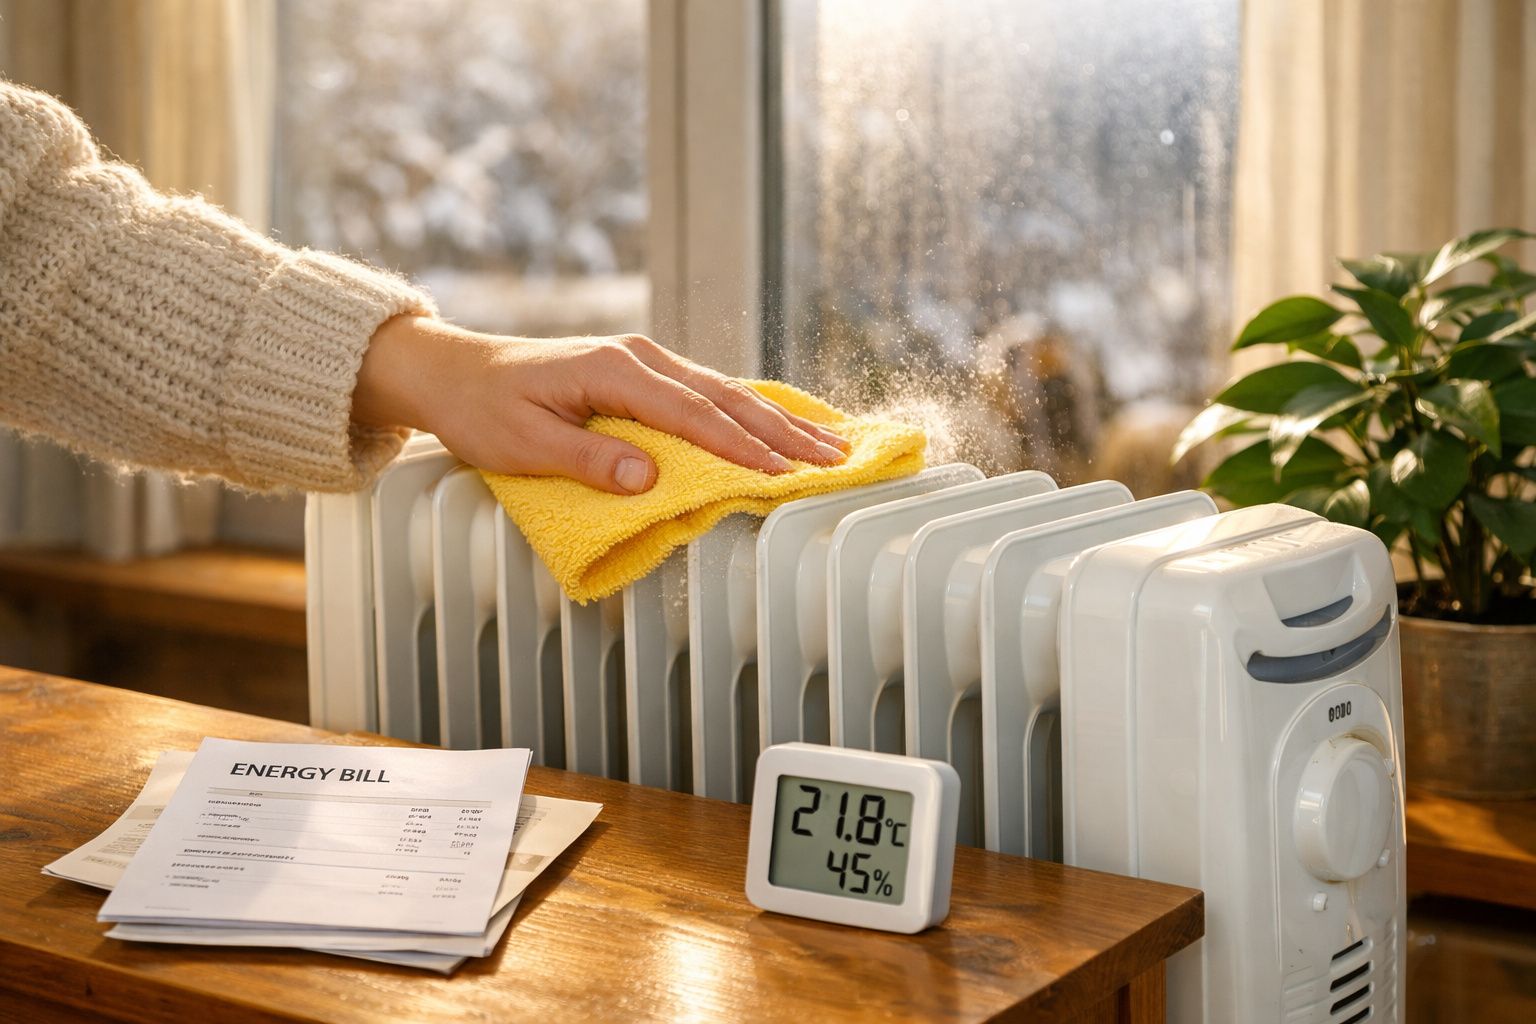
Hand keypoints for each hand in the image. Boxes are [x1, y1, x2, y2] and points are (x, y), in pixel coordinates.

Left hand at [353, 316, 848, 493]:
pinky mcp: (643, 373)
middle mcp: (639, 357)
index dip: (740, 447)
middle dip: (783, 432)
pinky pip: (708, 392)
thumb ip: (588, 459)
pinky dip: (751, 410)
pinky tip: (780, 424)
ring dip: (778, 420)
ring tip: (831, 445)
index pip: (693, 414)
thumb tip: (649, 477)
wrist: (453, 370)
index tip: (782, 474)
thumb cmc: (483, 409)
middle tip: (836, 460)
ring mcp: (644, 360)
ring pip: (726, 391)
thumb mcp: (524, 442)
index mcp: (615, 370)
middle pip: (726, 396)